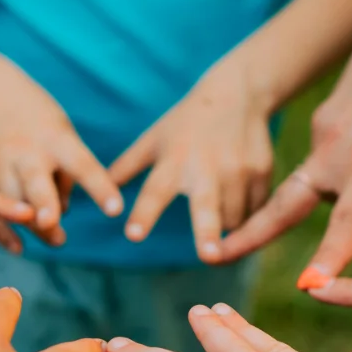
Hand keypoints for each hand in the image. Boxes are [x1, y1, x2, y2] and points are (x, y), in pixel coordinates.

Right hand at [0, 57, 123, 250]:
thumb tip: (61, 215)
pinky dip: (2, 231)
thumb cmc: (39, 121)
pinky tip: (18, 248)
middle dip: (43, 204)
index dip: (99, 188)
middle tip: (53, 224)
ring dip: (32, 226)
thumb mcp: (64, 134)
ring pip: (12, 202)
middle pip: (35, 182)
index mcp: (55, 139)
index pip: (82, 166)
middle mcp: (25, 152)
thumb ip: (68, 174)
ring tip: (56, 241)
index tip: (115, 210)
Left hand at [111, 68, 272, 261]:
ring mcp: (238, 170)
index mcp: (174, 160)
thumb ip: (126, 167)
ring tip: (218, 225)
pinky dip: (246, 216)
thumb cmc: (186, 122)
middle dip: (209, 233)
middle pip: (206, 207)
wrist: (238, 94)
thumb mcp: (154, 139)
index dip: (144, 214)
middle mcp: (206, 167)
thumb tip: (90, 191)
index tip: (133, 235)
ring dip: (224, 230)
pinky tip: (240, 203)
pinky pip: (254, 210)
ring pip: (232, 219)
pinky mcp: (262, 172)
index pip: (155, 191)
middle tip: (209, 257)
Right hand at [219, 0, 351, 282]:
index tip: (309, 286)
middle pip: (285, 205)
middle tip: (216, 254)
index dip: (331, 257)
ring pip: (327, 180)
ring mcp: (322, 132)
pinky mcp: (320, 118)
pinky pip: (335, 155)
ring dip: (350, 182)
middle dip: (252, 233)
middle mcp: (336, 150)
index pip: (348, 222)